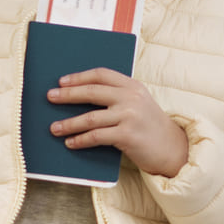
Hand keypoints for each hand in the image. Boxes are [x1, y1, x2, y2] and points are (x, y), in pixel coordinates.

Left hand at [47, 69, 188, 177]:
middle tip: (50, 97)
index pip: (101, 74)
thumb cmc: (149, 127)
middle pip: (92, 92)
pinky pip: (96, 136)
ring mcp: (129, 115)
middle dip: (68, 95)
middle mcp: (131, 97)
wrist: (172, 148)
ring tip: (54, 128)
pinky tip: (70, 143)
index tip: (62, 81)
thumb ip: (117, 97)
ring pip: (90, 117)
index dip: (79, 77)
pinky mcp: (127, 135)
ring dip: (69, 123)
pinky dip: (80, 140)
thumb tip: (80, 96)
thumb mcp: (138, 104)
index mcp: (132, 86)